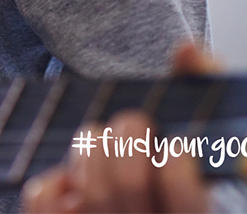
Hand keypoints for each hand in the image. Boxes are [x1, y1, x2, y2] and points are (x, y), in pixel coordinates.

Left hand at [21, 41, 220, 213]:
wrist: (142, 201)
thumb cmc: (176, 159)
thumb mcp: (202, 128)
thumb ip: (201, 85)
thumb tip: (186, 49)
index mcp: (197, 211)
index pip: (188, 203)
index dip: (178, 170)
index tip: (175, 147)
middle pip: (128, 184)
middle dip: (126, 137)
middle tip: (134, 124)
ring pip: (89, 190)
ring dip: (90, 149)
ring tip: (103, 142)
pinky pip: (45, 202)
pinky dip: (51, 182)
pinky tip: (69, 176)